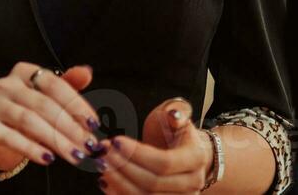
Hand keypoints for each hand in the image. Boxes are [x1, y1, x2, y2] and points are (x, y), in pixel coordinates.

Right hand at [0, 63, 106, 171]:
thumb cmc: (26, 113)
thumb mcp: (47, 98)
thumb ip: (67, 86)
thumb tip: (87, 72)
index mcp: (24, 72)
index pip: (53, 83)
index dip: (76, 104)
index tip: (94, 124)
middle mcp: (6, 84)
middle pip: (43, 104)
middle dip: (70, 127)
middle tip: (88, 145)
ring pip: (29, 121)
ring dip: (56, 140)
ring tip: (75, 155)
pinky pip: (11, 138)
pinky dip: (32, 149)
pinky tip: (48, 158)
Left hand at [98, 98, 213, 193]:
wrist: (186, 153)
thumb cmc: (176, 131)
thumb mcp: (177, 115)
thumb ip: (176, 112)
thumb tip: (174, 114)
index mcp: (196, 158)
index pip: (165, 162)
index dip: (138, 155)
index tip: (116, 141)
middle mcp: (192, 184)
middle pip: (153, 183)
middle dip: (124, 168)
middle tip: (104, 153)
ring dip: (119, 182)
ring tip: (102, 165)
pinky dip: (120, 194)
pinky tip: (105, 181)